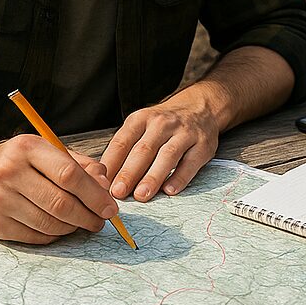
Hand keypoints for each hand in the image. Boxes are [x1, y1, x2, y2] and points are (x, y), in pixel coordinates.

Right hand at [0, 136, 118, 243]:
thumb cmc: (17, 162)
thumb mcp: (45, 150)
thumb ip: (79, 164)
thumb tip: (104, 185)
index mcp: (26, 149)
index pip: (68, 174)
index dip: (94, 195)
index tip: (110, 207)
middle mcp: (8, 173)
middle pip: (61, 203)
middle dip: (89, 216)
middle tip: (101, 220)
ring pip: (50, 224)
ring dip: (74, 227)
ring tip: (83, 222)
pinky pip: (37, 236)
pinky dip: (56, 234)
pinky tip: (61, 227)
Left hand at [101, 93, 219, 201]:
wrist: (200, 108)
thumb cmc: (164, 125)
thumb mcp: (142, 126)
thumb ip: (126, 149)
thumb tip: (105, 178)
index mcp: (141, 119)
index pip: (123, 141)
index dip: (112, 163)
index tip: (102, 183)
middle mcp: (162, 123)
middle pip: (143, 150)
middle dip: (129, 173)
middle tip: (118, 192)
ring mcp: (185, 133)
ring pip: (167, 155)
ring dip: (153, 177)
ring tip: (141, 195)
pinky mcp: (203, 145)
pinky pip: (190, 163)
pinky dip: (180, 177)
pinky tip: (170, 190)